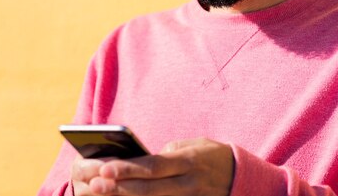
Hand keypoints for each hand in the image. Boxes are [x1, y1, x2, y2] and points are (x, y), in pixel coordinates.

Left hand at [72, 138, 233, 195]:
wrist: (243, 177)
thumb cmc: (211, 155)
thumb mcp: (191, 146)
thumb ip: (166, 155)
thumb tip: (138, 163)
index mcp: (188, 161)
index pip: (153, 166)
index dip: (128, 169)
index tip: (104, 168)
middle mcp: (189, 183)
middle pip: (149, 188)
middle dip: (119, 188)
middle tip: (95, 185)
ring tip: (102, 194)